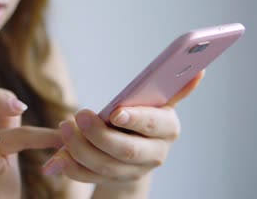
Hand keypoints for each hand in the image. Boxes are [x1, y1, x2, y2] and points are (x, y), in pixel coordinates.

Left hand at [42, 71, 204, 187]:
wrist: (137, 151)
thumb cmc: (142, 115)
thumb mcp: (154, 101)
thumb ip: (171, 87)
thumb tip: (200, 73)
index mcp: (166, 128)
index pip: (154, 124)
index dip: (136, 119)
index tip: (115, 111)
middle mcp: (154, 154)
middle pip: (126, 150)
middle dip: (99, 135)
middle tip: (77, 115)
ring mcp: (133, 172)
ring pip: (105, 166)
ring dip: (79, 149)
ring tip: (64, 128)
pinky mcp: (112, 182)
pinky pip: (89, 178)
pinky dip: (71, 168)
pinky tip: (56, 159)